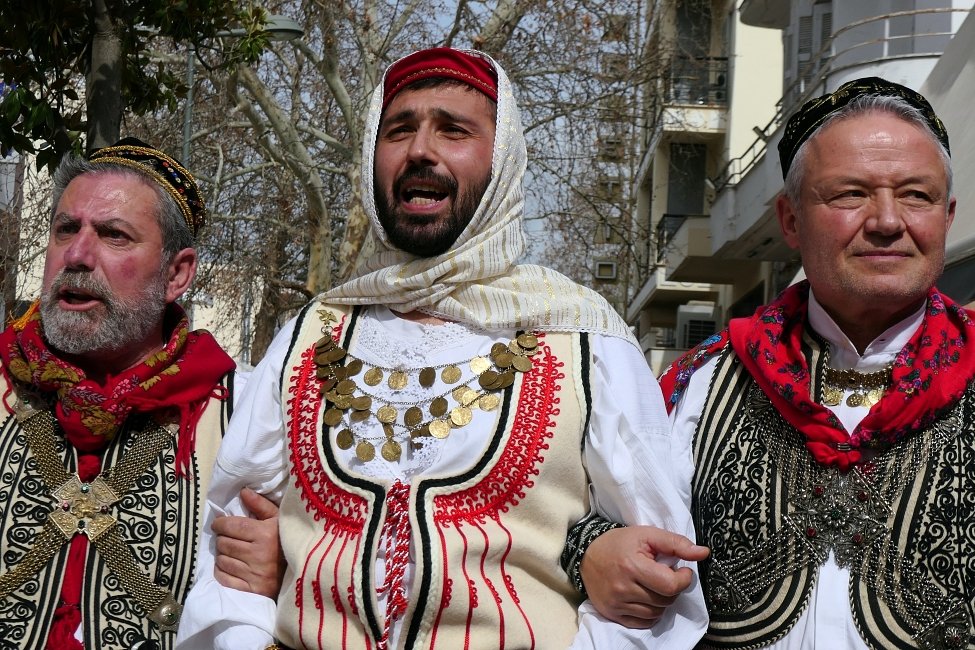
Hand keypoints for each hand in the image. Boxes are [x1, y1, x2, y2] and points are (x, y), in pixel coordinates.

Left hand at [213, 488, 284, 598]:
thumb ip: (260, 505)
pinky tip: (231, 566)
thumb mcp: (278, 520)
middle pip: (223, 543)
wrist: (302, 572)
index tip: (220, 523)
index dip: (220, 523)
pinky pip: (223, 578)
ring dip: (222, 555)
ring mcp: (252, 574)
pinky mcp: (249, 589)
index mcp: (265, 534)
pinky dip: (221, 571)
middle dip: (222, 538)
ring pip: (221, 560)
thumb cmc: (287, 541)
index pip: (231, 526)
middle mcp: (257, 554)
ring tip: (231, 552)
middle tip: (228, 537)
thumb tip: (243, 491)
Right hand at [581, 525, 708, 628]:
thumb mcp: (647, 535)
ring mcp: (616, 603)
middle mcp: (623, 588)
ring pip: (656, 613)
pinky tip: (646, 599)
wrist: (587, 553)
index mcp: (632, 566)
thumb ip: (676, 543)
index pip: (671, 585)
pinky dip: (650, 613)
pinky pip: (643, 622)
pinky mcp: (612, 613)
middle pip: (665, 600)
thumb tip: (703, 553)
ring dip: (661, 601)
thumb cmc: (620, 543)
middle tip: (664, 576)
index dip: (683, 579)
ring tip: (653, 586)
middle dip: (672, 589)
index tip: (682, 571)